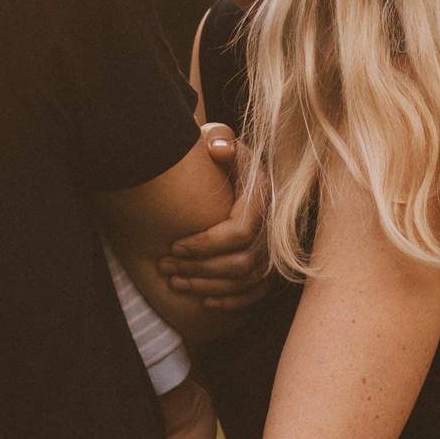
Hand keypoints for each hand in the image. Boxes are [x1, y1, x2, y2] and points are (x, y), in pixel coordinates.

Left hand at [161, 124, 268, 309]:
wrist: (234, 166)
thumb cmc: (218, 153)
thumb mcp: (218, 137)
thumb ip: (218, 138)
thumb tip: (219, 151)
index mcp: (263, 197)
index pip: (239, 232)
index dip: (205, 244)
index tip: (173, 244)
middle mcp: (275, 226)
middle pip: (242, 263)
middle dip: (199, 269)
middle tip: (164, 266)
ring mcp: (275, 248)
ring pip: (247, 281)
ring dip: (208, 287)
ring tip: (174, 282)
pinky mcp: (271, 265)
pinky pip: (256, 293)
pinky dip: (231, 301)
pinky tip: (203, 301)